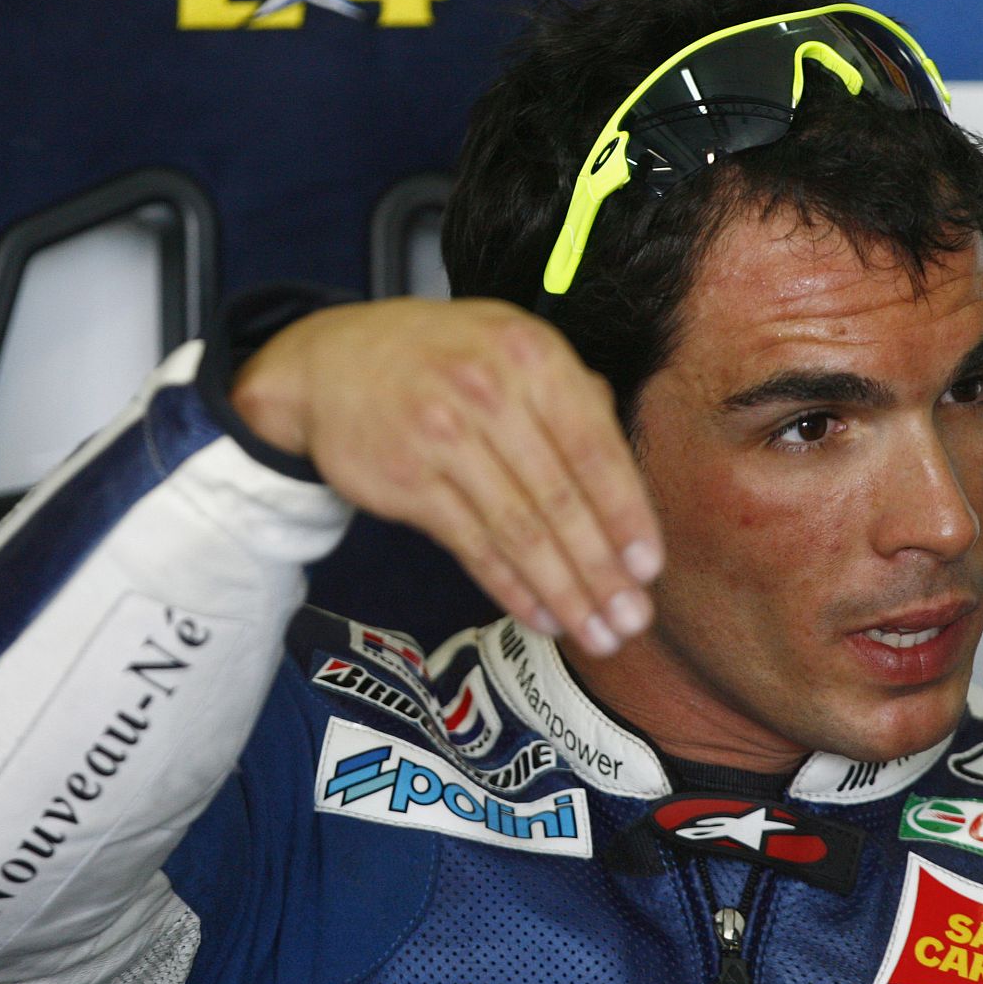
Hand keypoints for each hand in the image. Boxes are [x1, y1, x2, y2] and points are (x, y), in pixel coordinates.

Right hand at [230, 298, 662, 654]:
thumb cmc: (442, 360)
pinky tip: (542, 617)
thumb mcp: (511, 350)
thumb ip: (572, 399)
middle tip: (632, 620)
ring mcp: (444, 436)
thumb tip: (629, 478)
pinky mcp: (408, 481)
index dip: (628, 514)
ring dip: (565, 592)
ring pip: (519, 532)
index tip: (650, 567)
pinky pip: (474, 546)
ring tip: (596, 634)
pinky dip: (512, 589)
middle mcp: (490, 393)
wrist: (332, 362)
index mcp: (533, 356)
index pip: (595, 448)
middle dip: (603, 571)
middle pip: (560, 500)